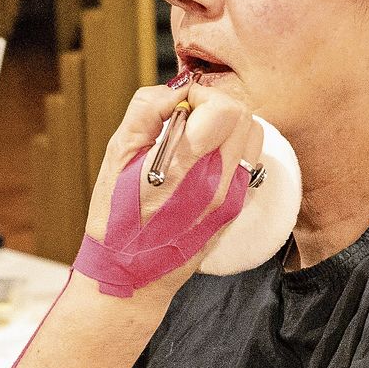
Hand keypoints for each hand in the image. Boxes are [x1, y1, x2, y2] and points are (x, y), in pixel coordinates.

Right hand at [83, 82, 261, 290]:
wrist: (131, 276)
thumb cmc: (115, 219)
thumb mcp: (116, 157)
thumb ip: (145, 113)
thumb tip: (174, 91)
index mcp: (184, 169)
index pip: (224, 109)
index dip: (201, 96)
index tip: (178, 106)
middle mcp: (216, 184)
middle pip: (244, 118)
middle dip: (215, 107)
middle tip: (186, 119)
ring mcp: (230, 199)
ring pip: (252, 137)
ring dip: (228, 127)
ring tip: (196, 138)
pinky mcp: (235, 209)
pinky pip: (247, 162)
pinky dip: (229, 150)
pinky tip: (201, 162)